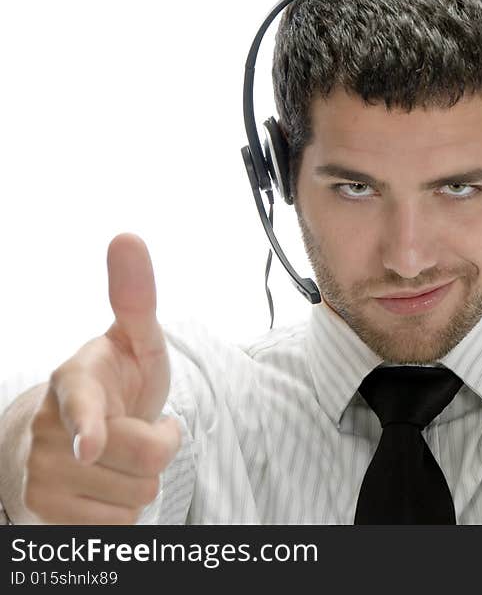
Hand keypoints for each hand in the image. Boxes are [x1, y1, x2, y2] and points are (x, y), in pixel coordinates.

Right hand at [23, 233, 179, 523]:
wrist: (65, 438)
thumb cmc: (113, 382)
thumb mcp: (131, 341)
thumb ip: (134, 297)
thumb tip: (128, 235)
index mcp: (72, 383)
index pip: (81, 407)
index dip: (90, 426)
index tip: (90, 443)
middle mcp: (46, 432)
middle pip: (145, 460)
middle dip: (158, 446)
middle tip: (140, 428)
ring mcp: (41, 478)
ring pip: (136, 499)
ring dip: (140, 481)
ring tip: (121, 457)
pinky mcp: (44, 517)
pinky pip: (118, 527)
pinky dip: (122, 510)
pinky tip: (106, 487)